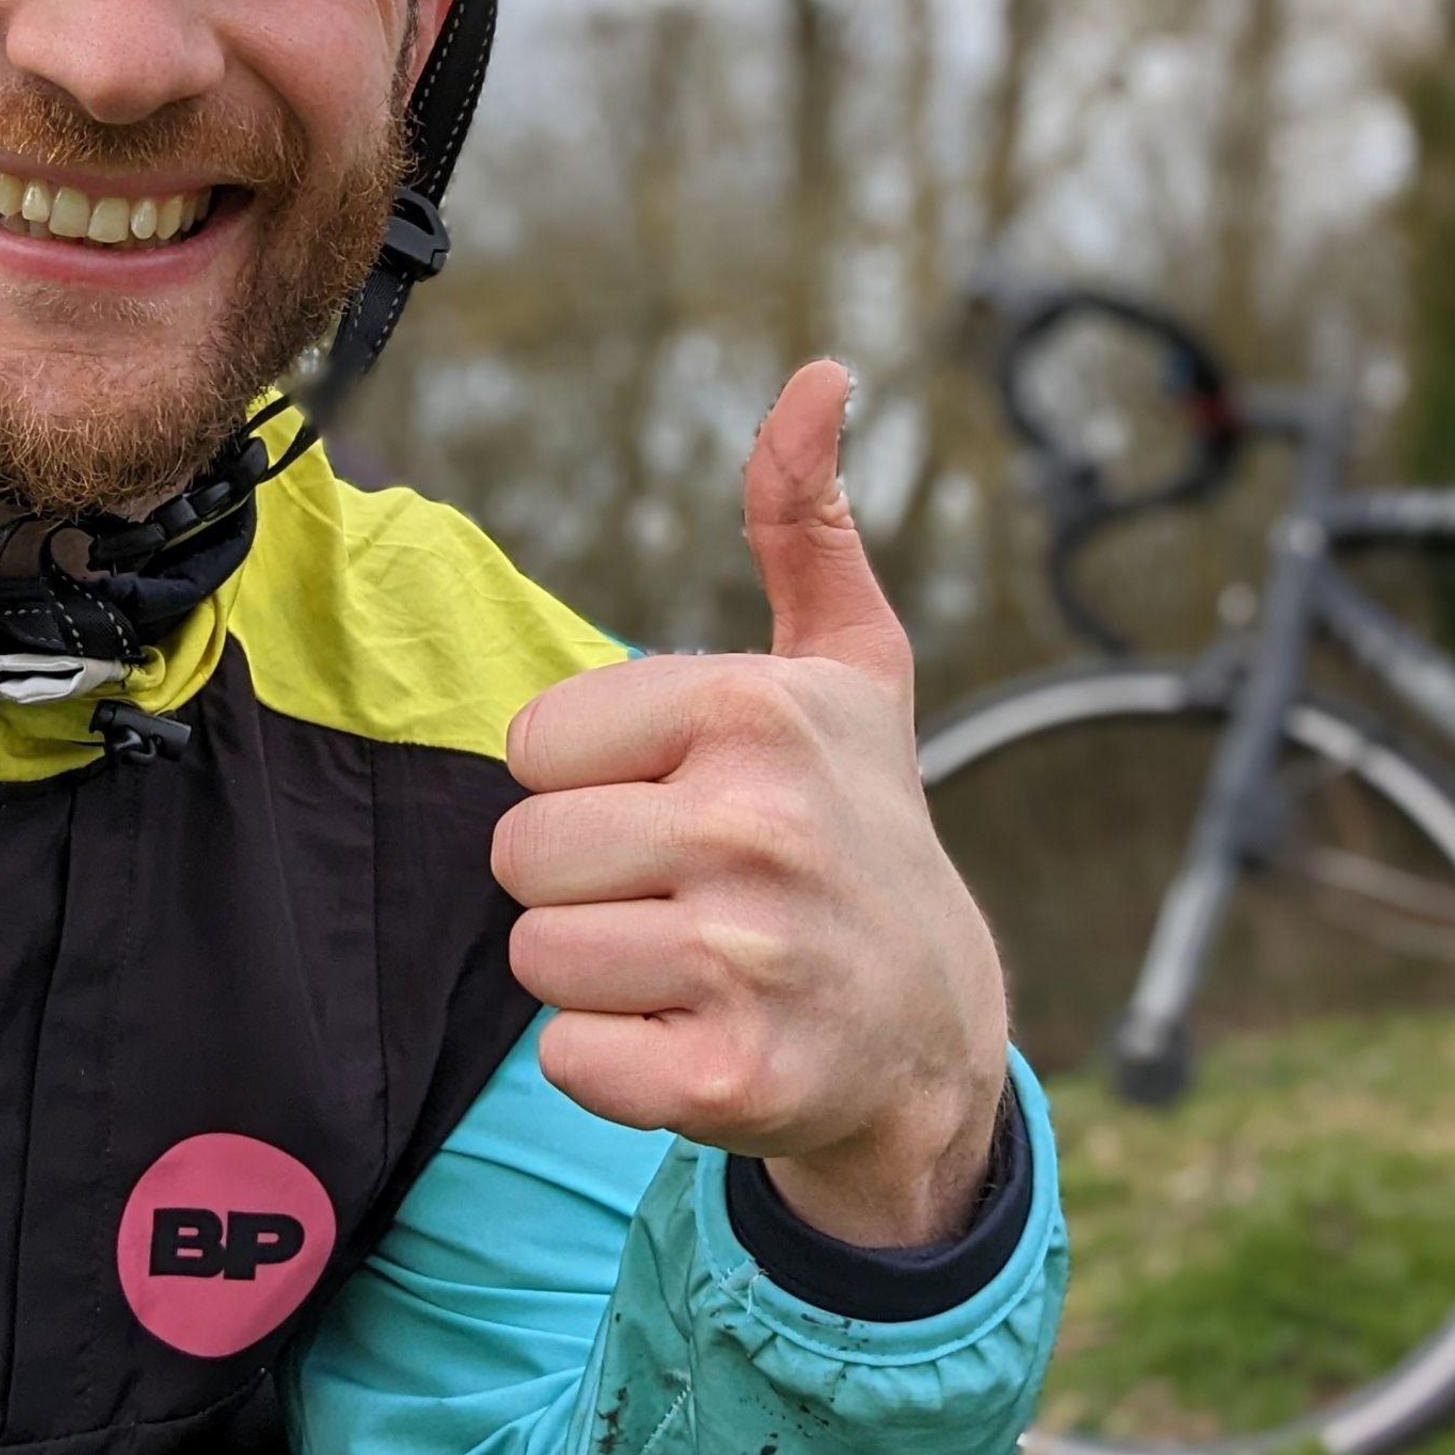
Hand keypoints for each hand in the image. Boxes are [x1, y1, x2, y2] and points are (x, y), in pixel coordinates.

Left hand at [492, 361, 1010, 1246]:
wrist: (935, 1036)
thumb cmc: (862, 830)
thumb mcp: (850, 669)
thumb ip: (805, 522)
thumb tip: (820, 376)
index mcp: (756, 710)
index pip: (532, 744)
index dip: (589, 780)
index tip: (681, 801)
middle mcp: (755, 827)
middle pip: (519, 853)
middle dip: (582, 879)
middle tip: (682, 892)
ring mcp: (748, 958)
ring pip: (537, 954)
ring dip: (595, 971)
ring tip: (689, 962)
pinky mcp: (732, 1079)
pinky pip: (569, 1059)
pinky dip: (613, 1064)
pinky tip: (694, 1037)